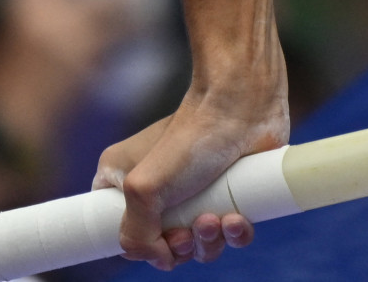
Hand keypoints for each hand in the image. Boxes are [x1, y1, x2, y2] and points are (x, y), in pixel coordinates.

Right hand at [95, 70, 288, 268]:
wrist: (246, 107)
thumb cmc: (190, 140)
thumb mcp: (143, 190)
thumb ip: (135, 235)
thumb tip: (161, 259)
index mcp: (123, 182)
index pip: (121, 232)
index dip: (140, 247)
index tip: (158, 242)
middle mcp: (160, 189)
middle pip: (165, 243)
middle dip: (180, 247)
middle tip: (188, 233)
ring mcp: (198, 191)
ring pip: (201, 241)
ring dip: (208, 242)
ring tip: (214, 220)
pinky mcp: (233, 192)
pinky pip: (233, 231)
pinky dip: (235, 234)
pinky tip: (237, 220)